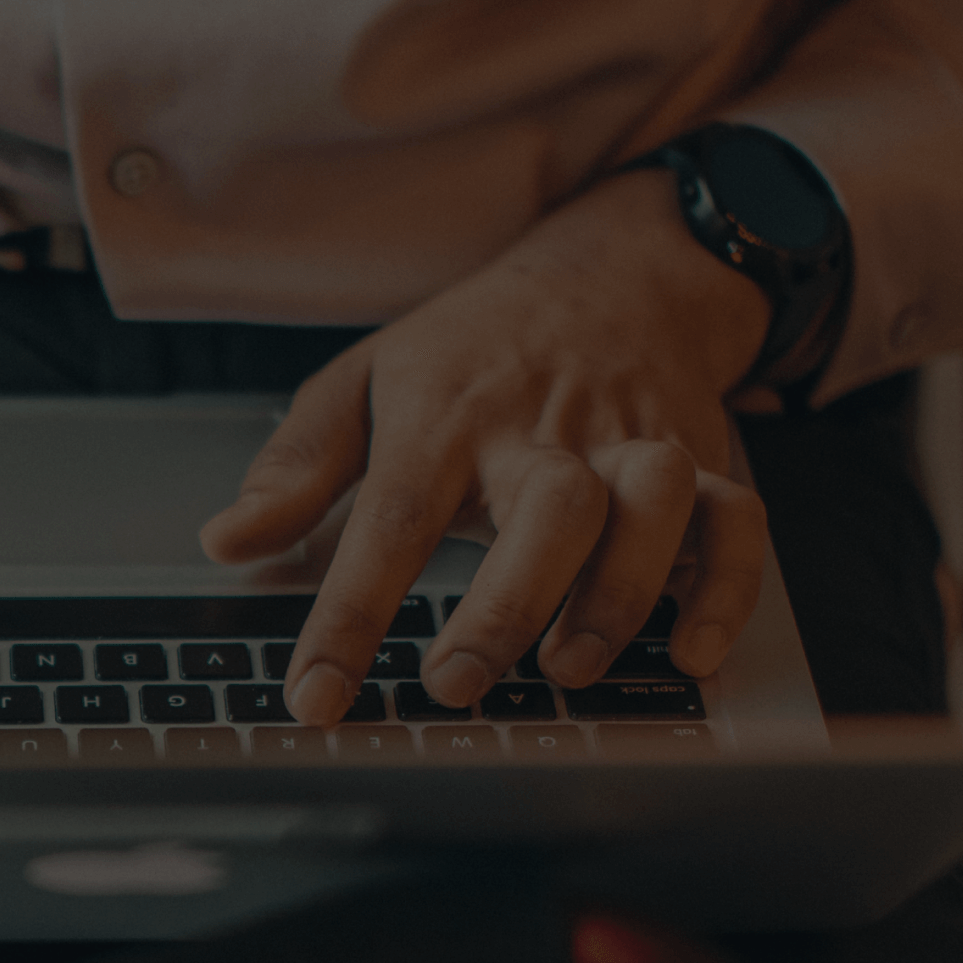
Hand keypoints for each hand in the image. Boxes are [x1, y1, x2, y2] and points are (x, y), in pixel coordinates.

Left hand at [199, 168, 775, 727]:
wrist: (617, 265)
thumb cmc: (472, 347)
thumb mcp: (362, 381)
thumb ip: (295, 467)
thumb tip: (225, 542)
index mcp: (443, 419)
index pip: (387, 524)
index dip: (348, 618)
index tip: (314, 697)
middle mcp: (542, 431)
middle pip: (544, 512)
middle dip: (505, 606)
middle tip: (456, 684)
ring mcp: (630, 443)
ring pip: (650, 510)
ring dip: (617, 597)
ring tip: (569, 668)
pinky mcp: (703, 458)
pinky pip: (737, 523)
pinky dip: (725, 590)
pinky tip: (694, 654)